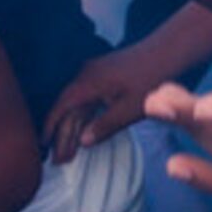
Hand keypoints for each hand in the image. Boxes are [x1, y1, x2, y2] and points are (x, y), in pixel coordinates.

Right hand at [45, 45, 179, 164]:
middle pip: (67, 109)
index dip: (50, 128)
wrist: (169, 50)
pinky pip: (88, 99)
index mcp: (88, 83)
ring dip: (73, 128)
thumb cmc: (152, 78)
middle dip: (62, 135)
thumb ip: (105, 125)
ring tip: (69, 153)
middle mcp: (86, 75)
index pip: (60, 107)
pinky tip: (83, 132)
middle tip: (59, 161)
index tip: (42, 146)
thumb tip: (82, 142)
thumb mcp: (130, 108)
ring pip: (78, 105)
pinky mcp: (105, 75)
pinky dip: (84, 117)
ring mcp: (95, 74)